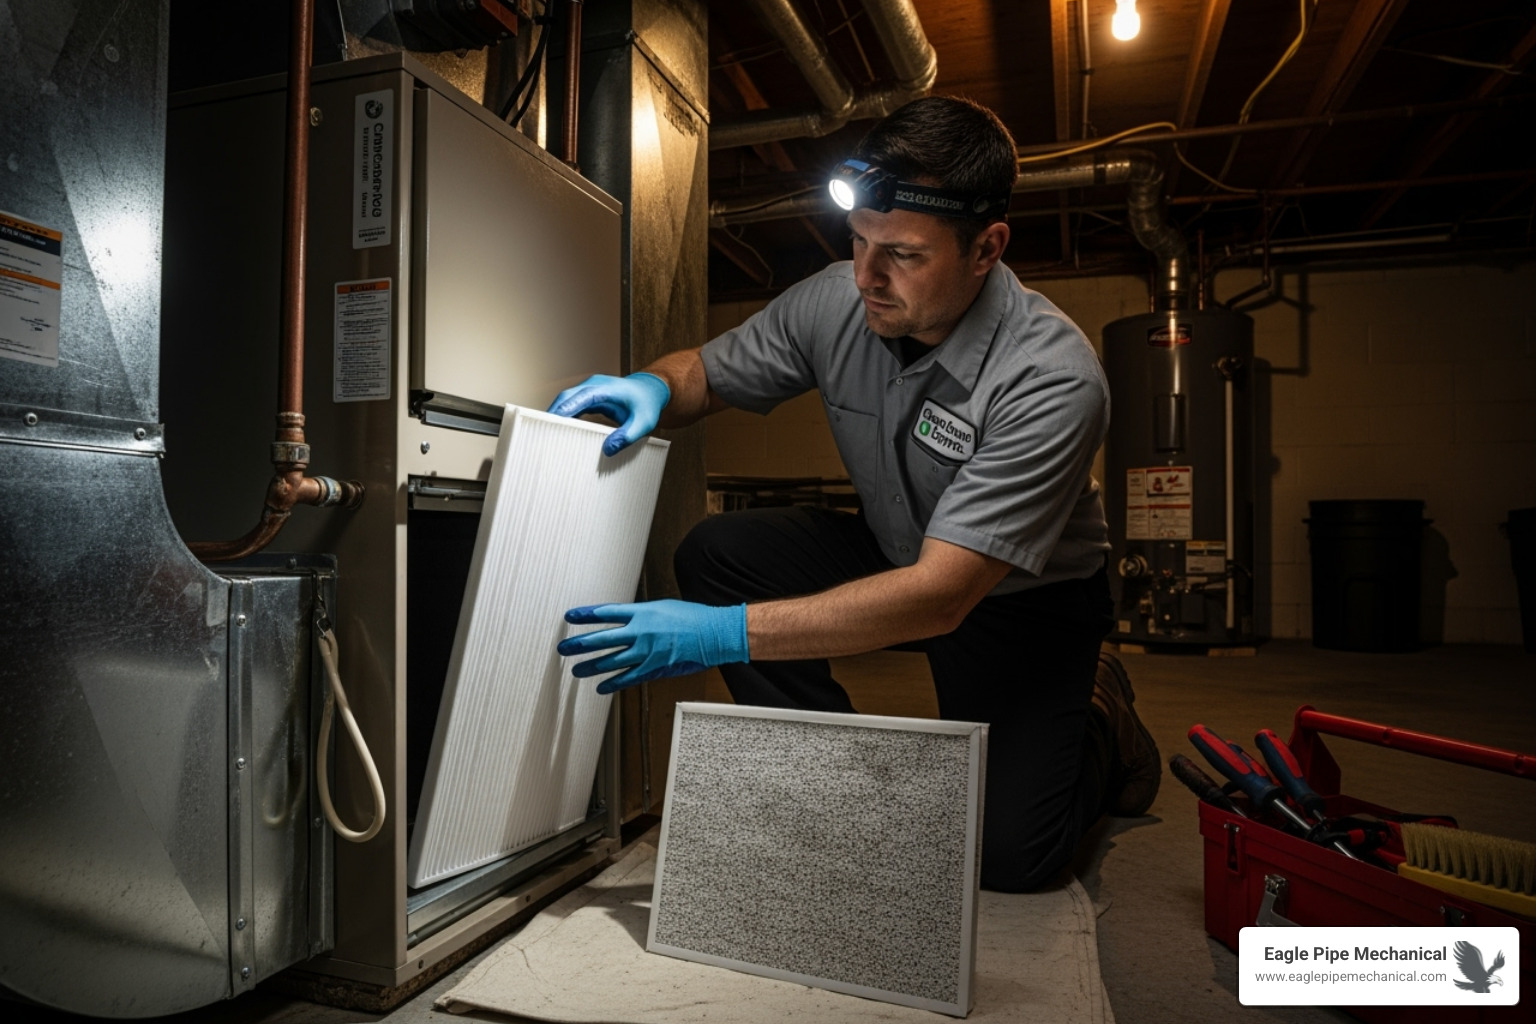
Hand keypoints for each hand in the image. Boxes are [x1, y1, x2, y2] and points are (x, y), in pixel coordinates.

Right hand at [546, 372, 670, 455]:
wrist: (651, 391)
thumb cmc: (647, 404)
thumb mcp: (643, 423)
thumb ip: (627, 436)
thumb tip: (608, 450)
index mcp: (606, 389)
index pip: (582, 397)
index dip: (567, 408)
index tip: (554, 420)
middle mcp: (594, 385)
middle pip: (567, 397)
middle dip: (554, 412)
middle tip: (542, 431)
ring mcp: (589, 389)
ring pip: (566, 400)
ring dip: (556, 414)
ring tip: (545, 433)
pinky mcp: (587, 396)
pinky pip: (571, 404)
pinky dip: (563, 415)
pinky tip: (559, 430)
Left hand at [556, 599, 748, 693]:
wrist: (713, 633)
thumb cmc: (692, 617)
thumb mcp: (663, 608)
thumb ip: (642, 616)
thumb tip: (627, 621)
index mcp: (641, 612)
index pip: (606, 613)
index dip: (585, 615)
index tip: (570, 617)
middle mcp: (639, 632)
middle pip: (601, 639)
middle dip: (580, 644)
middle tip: (564, 648)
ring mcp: (645, 652)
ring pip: (610, 661)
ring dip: (591, 666)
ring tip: (576, 670)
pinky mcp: (653, 668)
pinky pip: (628, 678)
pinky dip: (613, 683)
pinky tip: (601, 687)